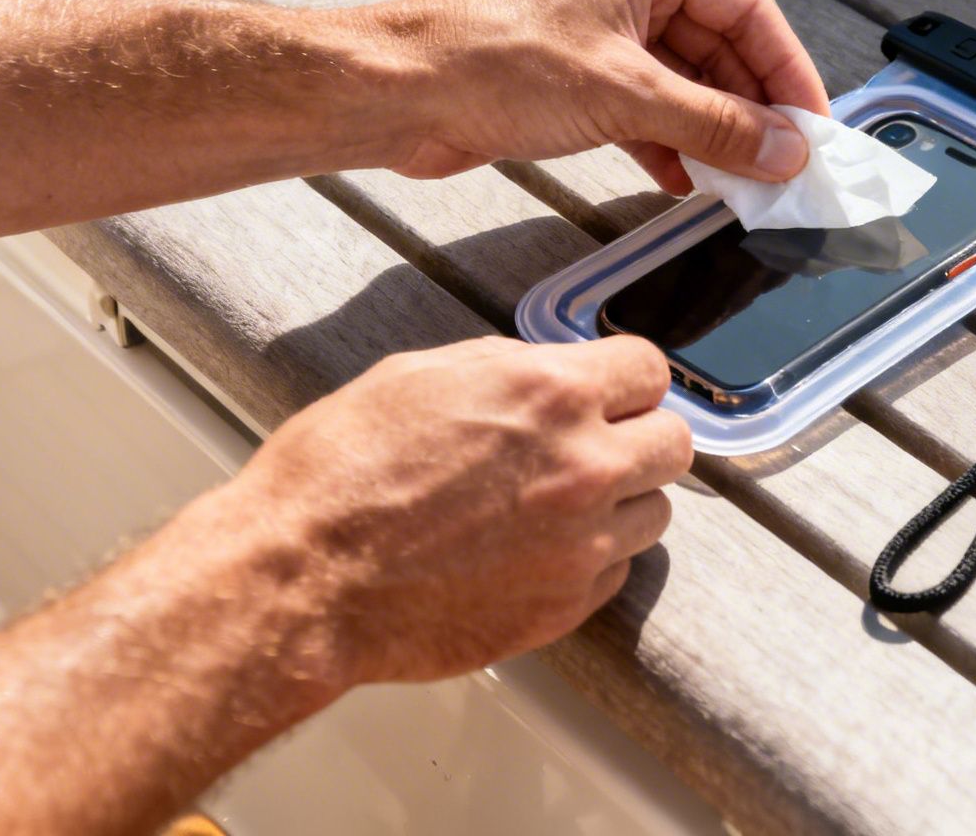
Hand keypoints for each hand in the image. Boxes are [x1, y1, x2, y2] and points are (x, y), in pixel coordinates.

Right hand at [224, 335, 691, 684]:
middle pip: (673, 444)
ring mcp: (582, 543)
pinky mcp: (565, 606)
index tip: (610, 395)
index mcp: (551, 395)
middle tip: (594, 450)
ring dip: (618, 505)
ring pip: (653, 513)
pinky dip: (587, 561)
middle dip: (638, 440)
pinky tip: (531, 554)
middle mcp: (584, 467)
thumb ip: (508, 371)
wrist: (302, 577)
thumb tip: (550, 375)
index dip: (625, 381)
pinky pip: (614, 573)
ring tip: (553, 509)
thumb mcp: (420, 376)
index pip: (648, 369)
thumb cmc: (341, 472)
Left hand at [362, 0, 831, 193]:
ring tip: (741, 179)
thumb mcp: (626, 96)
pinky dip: (665, 139)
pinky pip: (639, 101)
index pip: (745, 7)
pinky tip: (683, 178)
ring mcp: (591, 24)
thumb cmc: (485, 62)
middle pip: (715, 44)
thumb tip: (782, 148)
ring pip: (678, 77)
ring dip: (709, 129)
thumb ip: (716, 125)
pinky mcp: (566, 68)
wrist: (393, 93)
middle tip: (783, 161)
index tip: (813, 122)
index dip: (788, 68)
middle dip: (749, 107)